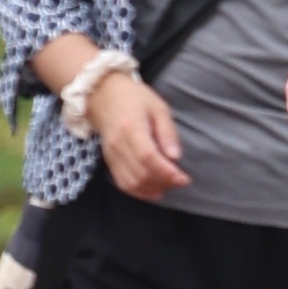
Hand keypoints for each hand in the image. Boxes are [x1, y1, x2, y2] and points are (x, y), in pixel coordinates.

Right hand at [85, 63, 186, 199]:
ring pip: (132, 183)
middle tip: (180, 181)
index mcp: (132, 127)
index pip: (148, 157)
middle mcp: (118, 145)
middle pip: (140, 174)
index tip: (183, 178)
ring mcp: (111, 155)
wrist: (104, 96)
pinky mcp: (108, 162)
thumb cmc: (135, 98)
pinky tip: (154, 189)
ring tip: (169, 184)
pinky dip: (140, 192)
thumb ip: (168, 132)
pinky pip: (123, 184)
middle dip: (163, 182)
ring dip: (152, 189)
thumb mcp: (158, 107)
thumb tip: (175, 158)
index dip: (166, 172)